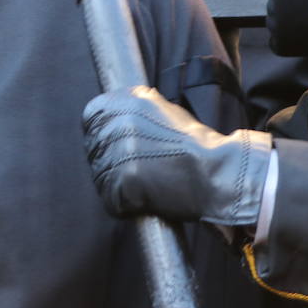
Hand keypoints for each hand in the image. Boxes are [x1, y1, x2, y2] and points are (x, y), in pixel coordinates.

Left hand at [81, 86, 271, 226]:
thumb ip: (134, 112)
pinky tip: (149, 200)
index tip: (114, 148)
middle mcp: (117, 123)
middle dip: (109, 164)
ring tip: (148, 186)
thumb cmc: (196, 146)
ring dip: (118, 187)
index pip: (90, 117)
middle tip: (138, 172)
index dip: (100, 136)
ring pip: (100, 178)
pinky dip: (127, 206)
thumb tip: (109, 121)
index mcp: (125, 101)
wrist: (217, 172)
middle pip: (94, 150)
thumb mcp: (163, 111)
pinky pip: (113, 201)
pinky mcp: (122, 182)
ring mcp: (118, 153)